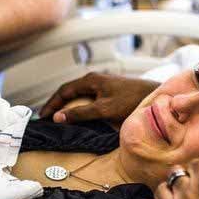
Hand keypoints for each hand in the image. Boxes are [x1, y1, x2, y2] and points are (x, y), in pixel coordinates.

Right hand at [39, 72, 158, 122]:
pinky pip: (88, 98)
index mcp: (91, 80)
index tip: (43, 116)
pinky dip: (79, 106)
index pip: (63, 90)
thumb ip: (81, 113)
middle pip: (69, 91)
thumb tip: (58, 117)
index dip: (51, 103)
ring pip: (79, 94)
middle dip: (57, 103)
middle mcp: (95, 80)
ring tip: (60, 118)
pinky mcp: (110, 92)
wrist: (155, 96)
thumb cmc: (133, 100)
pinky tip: (80, 116)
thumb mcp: (104, 109)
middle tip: (48, 118)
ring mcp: (103, 85)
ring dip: (68, 105)